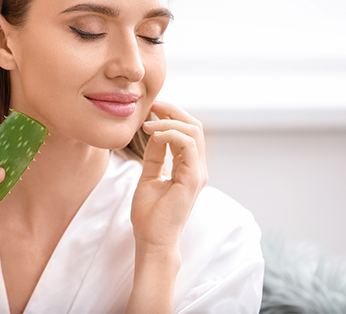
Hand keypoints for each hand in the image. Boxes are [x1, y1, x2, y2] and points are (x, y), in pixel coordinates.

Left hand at [131, 101, 207, 250]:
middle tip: (153, 105)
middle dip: (174, 111)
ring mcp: (197, 173)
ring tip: (148, 123)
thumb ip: (154, 155)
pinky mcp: (193, 179)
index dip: (171, 116)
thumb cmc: (150, 214)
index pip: (187, 132)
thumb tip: (154, 132)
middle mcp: (197, 168)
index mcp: (188, 167)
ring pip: (194, 132)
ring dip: (170, 121)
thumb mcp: (148, 176)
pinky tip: (154, 134)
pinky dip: (171, 134)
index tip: (151, 109)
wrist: (152, 239)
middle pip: (195, 127)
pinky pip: (189, 146)